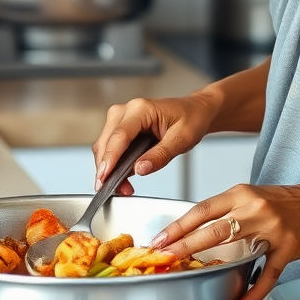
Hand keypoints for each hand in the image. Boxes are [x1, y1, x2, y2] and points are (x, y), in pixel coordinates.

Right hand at [92, 94, 218, 193]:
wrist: (196, 111)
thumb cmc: (191, 119)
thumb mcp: (182, 139)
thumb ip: (160, 155)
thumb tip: (140, 169)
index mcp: (142, 109)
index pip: (120, 135)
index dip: (110, 158)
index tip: (104, 177)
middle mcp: (128, 110)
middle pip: (107, 142)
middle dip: (107, 168)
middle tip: (118, 190)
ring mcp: (122, 117)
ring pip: (105, 146)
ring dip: (109, 168)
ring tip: (124, 187)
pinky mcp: (122, 126)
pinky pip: (111, 147)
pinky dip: (113, 163)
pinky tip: (123, 177)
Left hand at [150, 181, 299, 299]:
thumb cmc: (282, 201)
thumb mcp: (250, 196)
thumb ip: (226, 210)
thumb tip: (195, 227)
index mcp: (241, 194)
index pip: (203, 209)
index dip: (180, 225)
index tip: (161, 238)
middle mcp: (254, 209)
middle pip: (213, 228)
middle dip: (185, 243)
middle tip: (164, 255)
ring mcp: (271, 229)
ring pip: (236, 248)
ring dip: (212, 264)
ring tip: (195, 277)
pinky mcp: (287, 249)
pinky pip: (268, 274)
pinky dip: (254, 293)